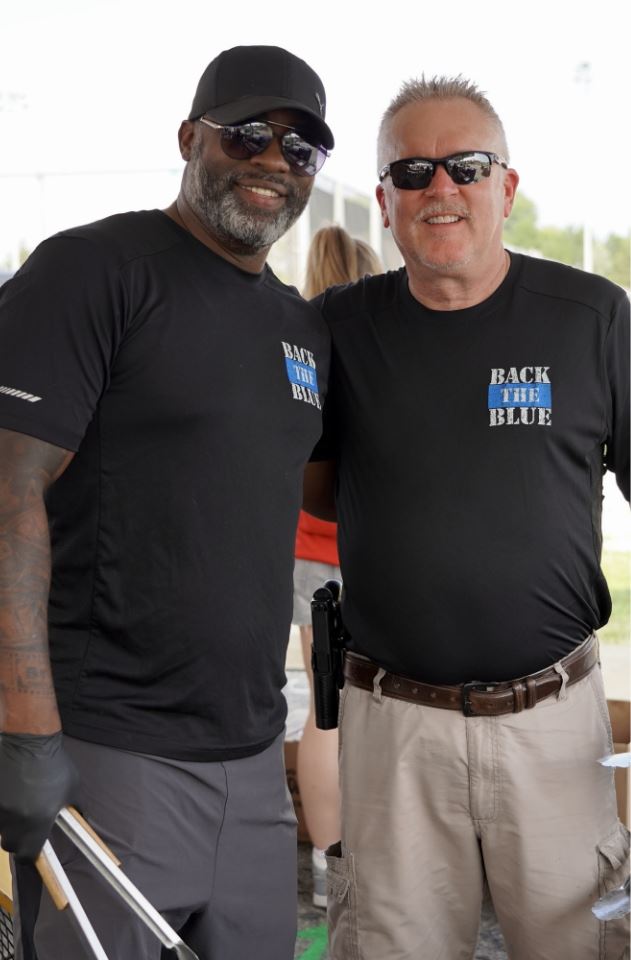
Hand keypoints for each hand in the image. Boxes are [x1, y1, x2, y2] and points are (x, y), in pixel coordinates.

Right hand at [0, 731, 79, 861]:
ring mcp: (0, 810)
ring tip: (19, 805)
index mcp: (38, 822)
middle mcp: (15, 820)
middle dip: (18, 839)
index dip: (31, 855)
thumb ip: (74, 811)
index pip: (28, 855)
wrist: (29, 741)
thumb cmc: (54, 764)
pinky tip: (10, 795)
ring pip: (0, 828)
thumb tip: (80, 823)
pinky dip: (3, 808)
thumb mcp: (72, 789)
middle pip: (10, 844)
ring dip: (8, 823)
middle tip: (27, 825)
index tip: (34, 850)